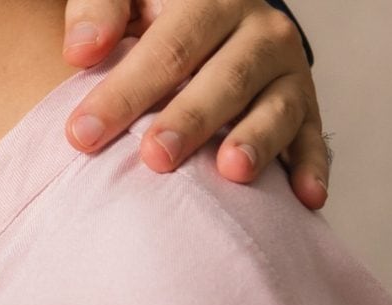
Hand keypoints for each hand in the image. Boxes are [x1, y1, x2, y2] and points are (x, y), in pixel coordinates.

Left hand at [60, 0, 327, 207]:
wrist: (210, 24)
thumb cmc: (153, 20)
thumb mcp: (128, 1)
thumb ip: (99, 12)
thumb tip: (81, 50)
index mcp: (210, 1)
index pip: (169, 48)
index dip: (126, 91)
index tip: (83, 134)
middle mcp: (259, 32)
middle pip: (225, 79)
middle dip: (189, 120)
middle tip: (153, 157)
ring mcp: (286, 72)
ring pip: (277, 108)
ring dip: (256, 141)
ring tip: (231, 172)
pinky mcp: (305, 108)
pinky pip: (310, 138)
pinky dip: (309, 167)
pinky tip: (303, 198)